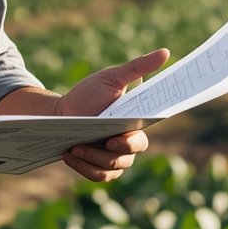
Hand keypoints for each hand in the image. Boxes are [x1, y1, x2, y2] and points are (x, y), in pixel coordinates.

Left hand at [56, 49, 169, 181]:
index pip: (144, 134)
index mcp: (133, 123)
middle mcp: (127, 143)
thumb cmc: (88, 94)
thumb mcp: (111, 78)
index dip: (134, 139)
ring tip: (75, 147)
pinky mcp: (98, 168)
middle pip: (129, 154)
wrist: (61, 113)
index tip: (122, 132)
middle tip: (102, 141)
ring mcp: (113, 158)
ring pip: (112, 168)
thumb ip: (138, 67)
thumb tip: (166, 52)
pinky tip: (69, 155)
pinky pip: (97, 176)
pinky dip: (84, 168)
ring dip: (93, 159)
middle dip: (114, 151)